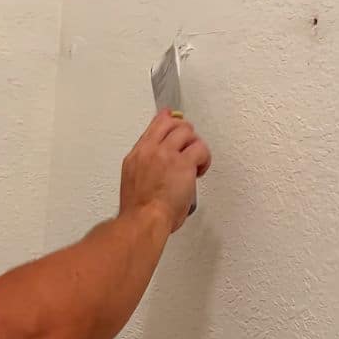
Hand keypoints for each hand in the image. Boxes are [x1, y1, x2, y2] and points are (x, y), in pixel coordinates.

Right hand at [120, 109, 211, 233]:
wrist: (143, 220)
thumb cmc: (140, 212)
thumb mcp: (134, 183)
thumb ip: (146, 169)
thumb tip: (158, 169)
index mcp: (136, 156)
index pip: (154, 127)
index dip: (167, 120)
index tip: (173, 119)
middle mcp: (150, 150)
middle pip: (171, 123)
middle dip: (184, 132)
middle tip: (190, 146)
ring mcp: (166, 154)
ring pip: (186, 131)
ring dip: (194, 145)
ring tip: (195, 162)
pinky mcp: (183, 163)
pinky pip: (200, 148)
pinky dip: (204, 159)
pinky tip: (200, 170)